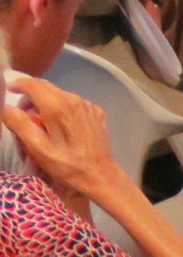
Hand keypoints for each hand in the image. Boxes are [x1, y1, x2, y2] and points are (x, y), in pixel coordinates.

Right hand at [2, 75, 125, 205]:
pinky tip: (59, 127)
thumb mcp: (37, 147)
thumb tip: (6, 107)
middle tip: (20, 112)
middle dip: (30, 95)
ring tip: (39, 123)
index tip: (9, 89)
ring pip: (60, 94)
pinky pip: (74, 103)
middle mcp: (75, 99)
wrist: (98, 173)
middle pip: (47, 87)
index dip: (19, 84)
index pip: (34, 85)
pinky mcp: (96, 111)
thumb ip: (20, 124)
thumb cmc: (65, 164)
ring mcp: (88, 104)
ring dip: (46, 102)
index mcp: (58, 106)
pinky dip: (62, 108)